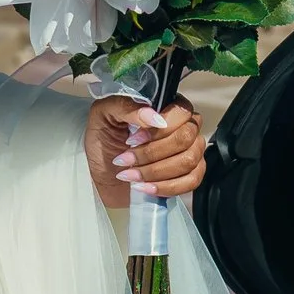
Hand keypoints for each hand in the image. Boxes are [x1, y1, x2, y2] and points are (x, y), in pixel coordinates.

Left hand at [85, 93, 205, 214]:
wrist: (101, 170)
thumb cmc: (104, 139)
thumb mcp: (104, 115)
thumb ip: (126, 107)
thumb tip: (154, 117)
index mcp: (168, 106)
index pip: (180, 112)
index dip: (157, 129)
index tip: (131, 140)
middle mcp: (185, 125)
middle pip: (185, 138)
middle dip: (152, 153)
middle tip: (126, 159)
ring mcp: (192, 150)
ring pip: (188, 161)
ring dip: (155, 171)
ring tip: (130, 174)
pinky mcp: (190, 174)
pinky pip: (192, 181)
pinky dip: (166, 187)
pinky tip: (144, 187)